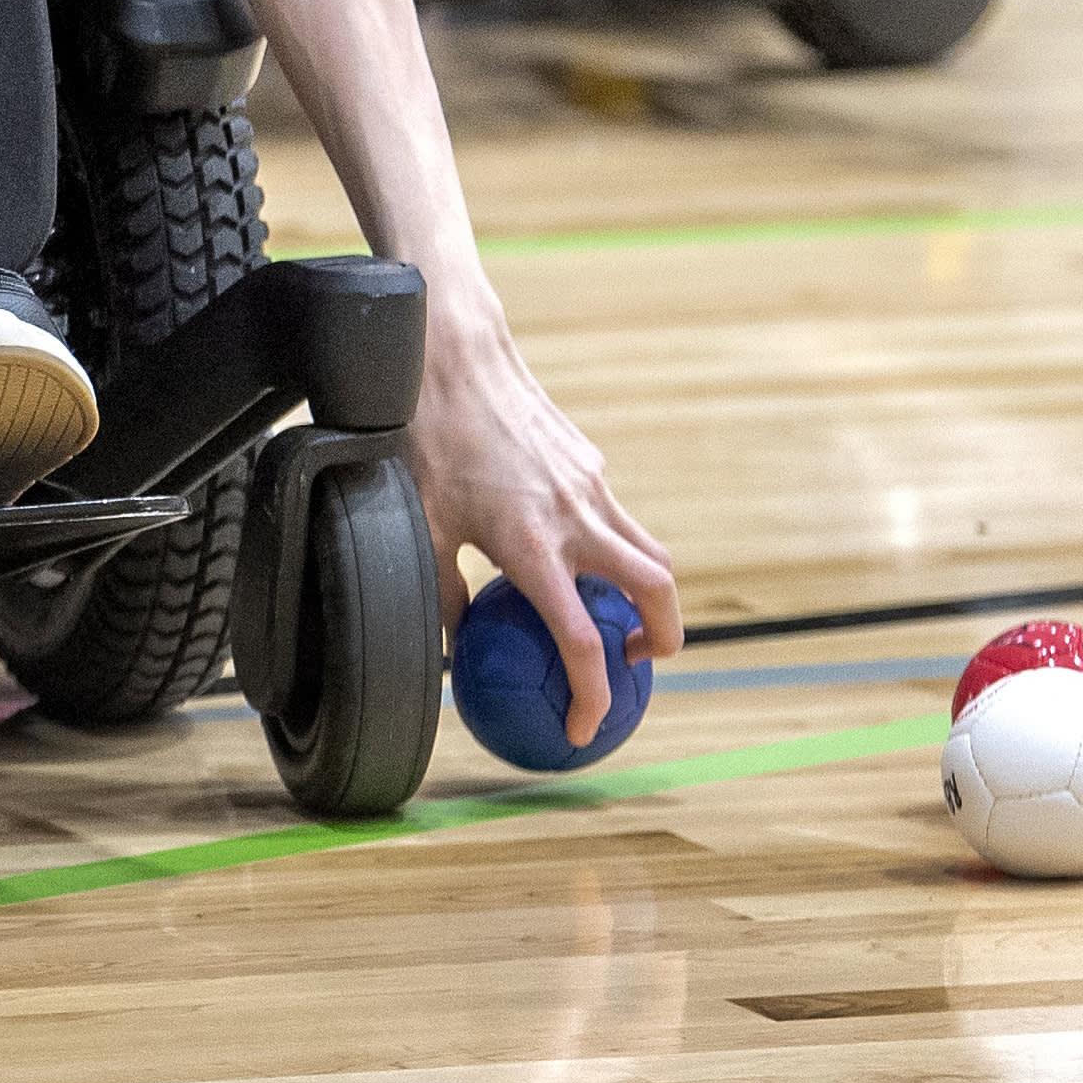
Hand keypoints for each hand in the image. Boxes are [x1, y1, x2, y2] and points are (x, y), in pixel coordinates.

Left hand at [404, 297, 680, 746]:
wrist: (454, 353)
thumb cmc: (426, 438)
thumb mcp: (420, 525)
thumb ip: (441, 593)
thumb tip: (453, 645)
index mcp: (533, 546)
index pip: (583, 642)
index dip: (592, 697)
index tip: (586, 730)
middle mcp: (576, 516)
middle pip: (656, 591)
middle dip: (661, 642)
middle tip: (633, 667)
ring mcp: (590, 483)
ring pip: (649, 550)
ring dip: (648, 594)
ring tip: (616, 619)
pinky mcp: (588, 459)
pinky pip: (618, 517)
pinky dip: (616, 549)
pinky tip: (574, 556)